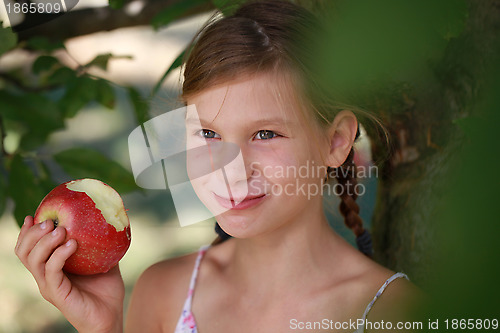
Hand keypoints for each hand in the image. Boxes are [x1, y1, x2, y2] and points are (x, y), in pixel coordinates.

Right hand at [15, 216, 123, 332]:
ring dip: (45, 242)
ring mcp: (49, 286)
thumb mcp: (102, 260)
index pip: (29, 248)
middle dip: (33, 234)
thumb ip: (100, 242)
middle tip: (50, 222)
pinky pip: (51, 272)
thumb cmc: (106, 289)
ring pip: (33, 261)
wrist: (111, 315)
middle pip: (24, 252)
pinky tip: (72, 244)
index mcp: (51, 268)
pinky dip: (59, 255)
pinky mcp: (58, 294)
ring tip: (61, 230)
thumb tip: (107, 219)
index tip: (35, 215)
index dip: (27, 232)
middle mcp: (45, 277)